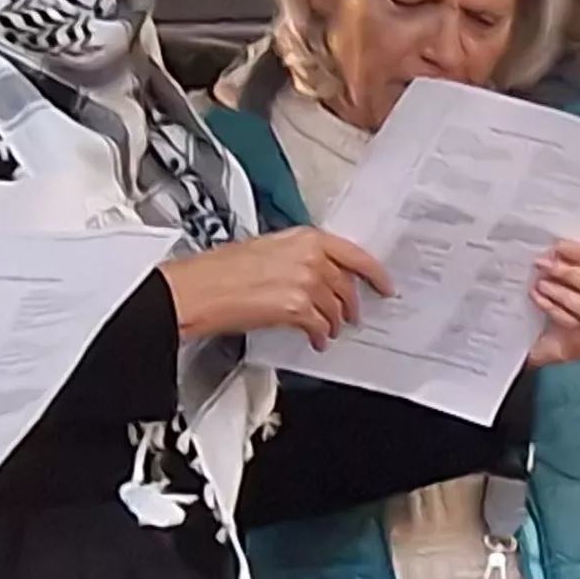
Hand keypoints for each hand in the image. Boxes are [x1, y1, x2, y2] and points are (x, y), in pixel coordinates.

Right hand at [164, 228, 392, 347]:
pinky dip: (320, 336)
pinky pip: (321, 327)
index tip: (384, 286)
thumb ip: (297, 257)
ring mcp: (306, 283)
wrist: (195, 290)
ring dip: (334, 323)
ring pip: (336, 309)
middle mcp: (310, 258)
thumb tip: (314, 271)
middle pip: (347, 286)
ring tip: (328, 329)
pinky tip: (316, 340)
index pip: (355, 255)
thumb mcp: (265, 249)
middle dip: (350, 305)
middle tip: (351, 315)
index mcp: (304, 238)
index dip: (375, 274)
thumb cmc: (217, 270)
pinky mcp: (297, 308)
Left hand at [523, 240, 579, 369]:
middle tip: (543, 265)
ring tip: (540, 285)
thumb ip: (553, 266)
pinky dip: (555, 310)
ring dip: (564, 294)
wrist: (524, 345)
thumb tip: (548, 248)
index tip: (557, 246)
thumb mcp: (545, 281)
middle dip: (572, 274)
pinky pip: (575, 326)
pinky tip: (537, 299)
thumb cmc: (537, 308)